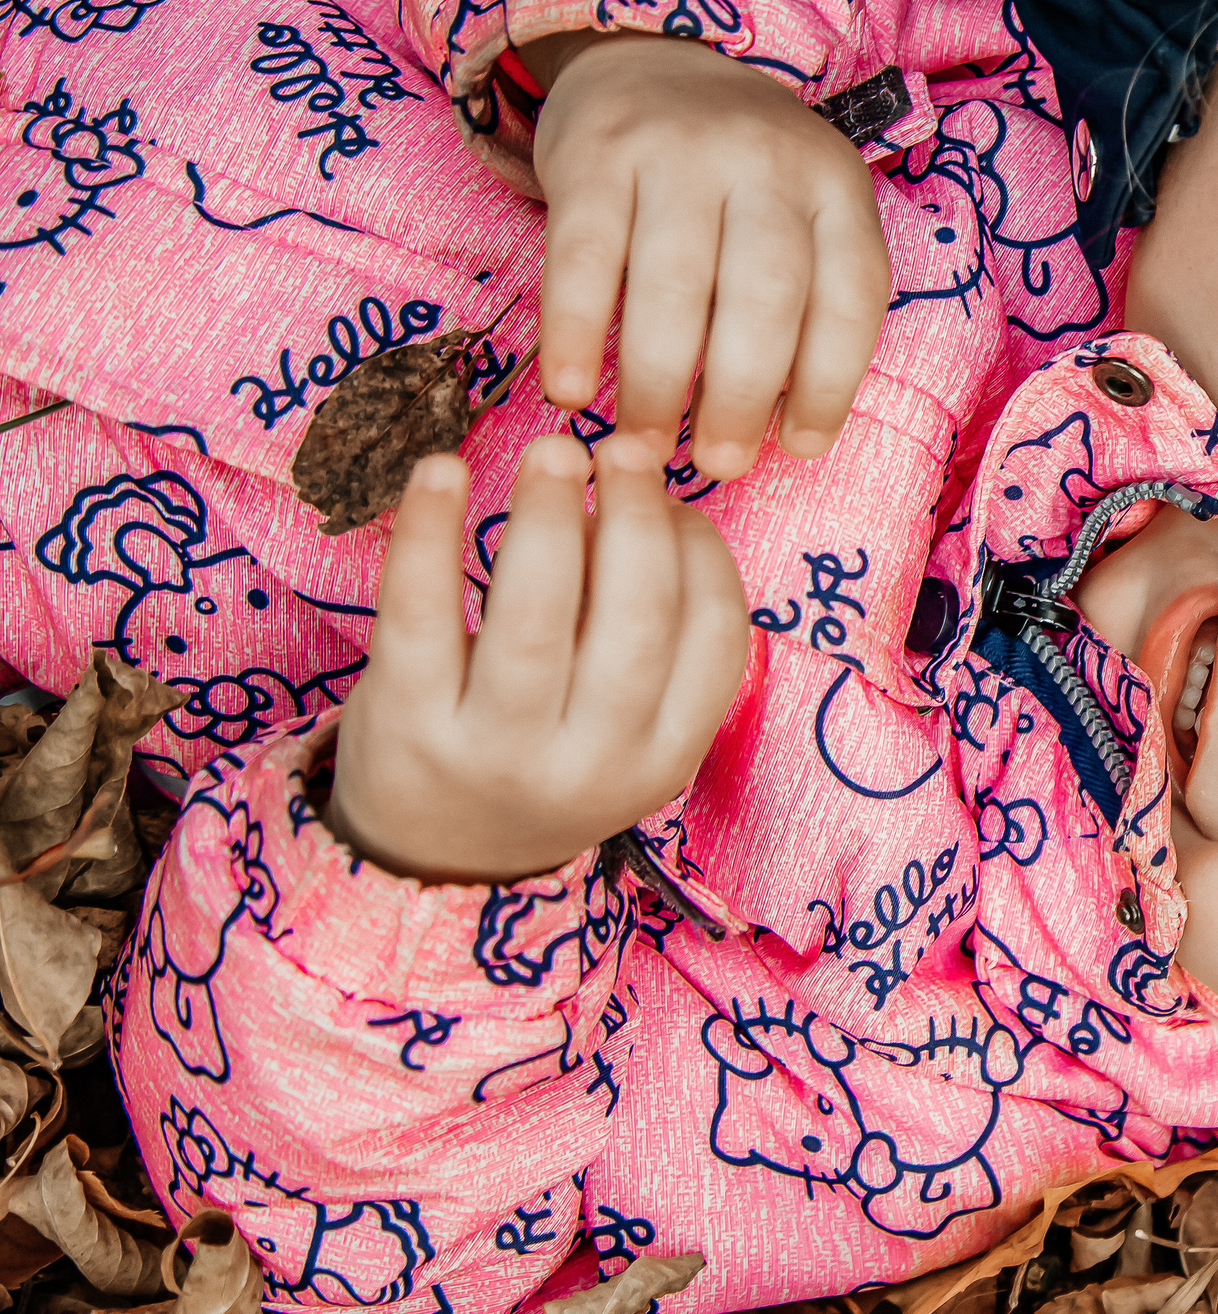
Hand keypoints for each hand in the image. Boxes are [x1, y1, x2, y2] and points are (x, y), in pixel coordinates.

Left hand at [328, 434, 751, 881]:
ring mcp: (495, 750)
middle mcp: (590, 763)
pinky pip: (420, 616)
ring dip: (549, 517)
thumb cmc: (545, 760)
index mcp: (664, 759)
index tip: (671, 501)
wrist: (434, 863)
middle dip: (636, 517)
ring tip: (555, 452)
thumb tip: (650, 501)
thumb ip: (650, 640)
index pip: (714, 637)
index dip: (700, 548)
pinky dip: (428, 533)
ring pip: (535, 619)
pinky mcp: (408, 727)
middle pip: (637, 621)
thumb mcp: (626, 732)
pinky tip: (441, 471)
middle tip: (622, 449)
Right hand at [523, 30, 889, 480]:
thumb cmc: (739, 174)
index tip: (800, 448)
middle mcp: (764, 160)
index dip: (830, 384)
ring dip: (657, 384)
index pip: (850, 295)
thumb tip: (782, 434)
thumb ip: (807, 299)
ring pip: (674, 287)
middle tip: (718, 462)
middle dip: (740, 397)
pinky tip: (569, 391)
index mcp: (834, 183)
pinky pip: (583, 260)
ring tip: (644, 446)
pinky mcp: (595, 153)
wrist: (652, 53)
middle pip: (764, 298)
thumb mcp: (803, 209)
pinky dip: (575, 335)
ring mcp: (679, 151)